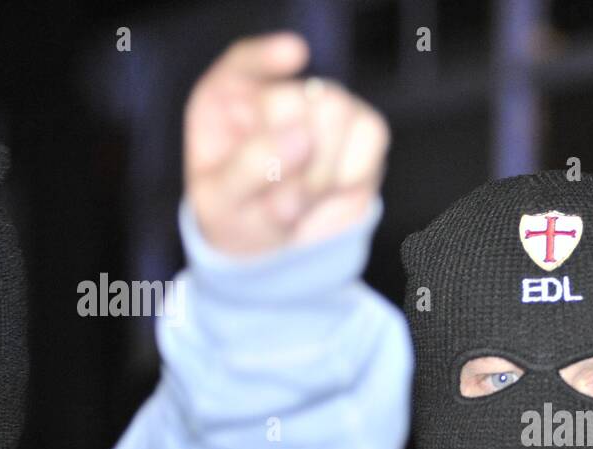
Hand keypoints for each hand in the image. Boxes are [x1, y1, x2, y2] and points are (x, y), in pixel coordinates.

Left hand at [184, 32, 389, 256]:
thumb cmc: (237, 214)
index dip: (268, 57)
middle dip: (295, 158)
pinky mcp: (363, 133)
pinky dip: (351, 174)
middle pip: (297, 97)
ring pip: (340, 113)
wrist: (276, 248)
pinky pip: (371, 137)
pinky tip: (330, 190)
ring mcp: (325, 108)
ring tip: (302, 198)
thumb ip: (252, 167)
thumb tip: (303, 137)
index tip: (295, 55)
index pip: (247, 62)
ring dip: (322, 172)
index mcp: (228, 99)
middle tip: (280, 197)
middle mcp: (278, 93)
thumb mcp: (222, 201)